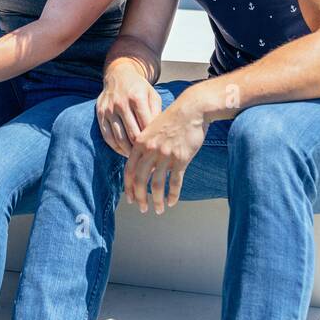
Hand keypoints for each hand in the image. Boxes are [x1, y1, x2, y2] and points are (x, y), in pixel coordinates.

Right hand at [96, 65, 161, 156]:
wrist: (118, 75)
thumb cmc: (140, 88)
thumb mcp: (153, 96)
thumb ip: (157, 114)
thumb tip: (158, 136)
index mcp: (137, 98)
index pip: (145, 125)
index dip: (152, 140)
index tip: (157, 150)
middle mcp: (121, 103)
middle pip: (132, 134)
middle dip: (141, 149)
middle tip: (148, 157)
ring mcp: (109, 109)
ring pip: (119, 138)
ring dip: (128, 151)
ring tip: (137, 157)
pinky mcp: (100, 114)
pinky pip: (108, 137)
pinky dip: (116, 148)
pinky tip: (124, 151)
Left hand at [125, 93, 208, 214]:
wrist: (191, 109)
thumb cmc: (172, 119)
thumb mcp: (152, 129)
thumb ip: (145, 146)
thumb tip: (142, 167)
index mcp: (140, 143)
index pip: (129, 170)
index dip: (128, 187)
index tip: (130, 198)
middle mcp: (150, 150)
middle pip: (140, 180)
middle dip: (140, 198)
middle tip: (142, 208)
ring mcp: (166, 155)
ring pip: (157, 184)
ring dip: (157, 200)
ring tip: (158, 210)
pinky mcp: (181, 159)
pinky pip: (175, 182)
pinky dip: (173, 195)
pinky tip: (172, 202)